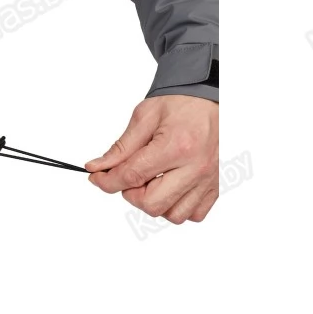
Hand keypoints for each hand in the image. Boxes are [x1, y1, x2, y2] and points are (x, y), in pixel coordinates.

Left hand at [85, 95, 218, 224]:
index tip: (97, 177)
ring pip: (173, 215)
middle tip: (130, 175)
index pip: (132, 176)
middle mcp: (196, 168)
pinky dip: (177, 206)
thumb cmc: (182, 104)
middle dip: (131, 193)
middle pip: (151, 204)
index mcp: (176, 146)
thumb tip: (98, 167)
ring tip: (152, 180)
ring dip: (155, 201)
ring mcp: (209, 180)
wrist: (212, 98)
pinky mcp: (217, 187)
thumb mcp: (145, 117)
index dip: (107, 181)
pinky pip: (193, 214)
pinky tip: (170, 187)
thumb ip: (121, 147)